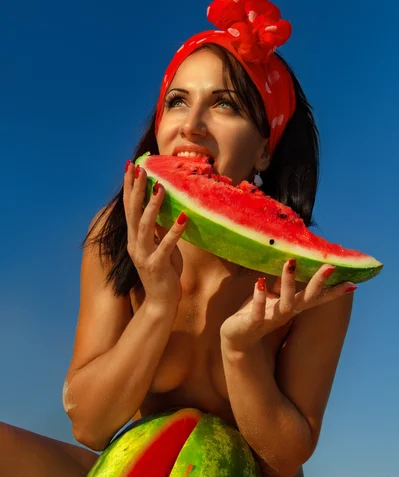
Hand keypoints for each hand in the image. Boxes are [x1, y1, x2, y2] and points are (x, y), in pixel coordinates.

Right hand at [123, 162, 187, 307]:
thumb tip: (160, 208)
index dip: (129, 187)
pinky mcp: (157, 266)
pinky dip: (174, 232)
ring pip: (145, 226)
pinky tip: (183, 217)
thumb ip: (157, 230)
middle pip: (133, 212)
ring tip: (160, 187)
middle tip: (140, 168)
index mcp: (134, 239)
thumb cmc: (162, 273)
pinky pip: (166, 246)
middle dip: (136, 189)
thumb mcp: (159, 247)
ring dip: (153, 206)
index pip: (129, 208)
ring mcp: (144, 256)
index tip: (131, 166)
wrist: (160, 302)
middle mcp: (135, 245)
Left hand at [220, 260, 356, 351]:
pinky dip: (259, 297)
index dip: (333, 292)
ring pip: (285, 303)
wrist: (235, 338)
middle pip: (306, 298)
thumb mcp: (271, 297)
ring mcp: (270, 320)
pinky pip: (258, 312)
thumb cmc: (255, 314)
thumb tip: (295, 264)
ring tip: (290, 262)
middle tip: (330, 266)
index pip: (316, 298)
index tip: (353, 283)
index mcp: (291, 307)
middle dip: (318, 283)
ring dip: (288, 283)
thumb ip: (283, 285)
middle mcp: (285, 313)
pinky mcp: (252, 324)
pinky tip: (259, 282)